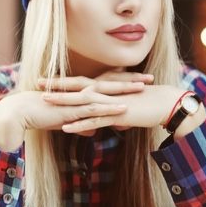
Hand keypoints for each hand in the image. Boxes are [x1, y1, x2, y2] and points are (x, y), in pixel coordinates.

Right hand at [0, 72, 153, 150]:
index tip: (141, 79)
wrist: (20, 113)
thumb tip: (93, 131)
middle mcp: (82, 91)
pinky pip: (95, 109)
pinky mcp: (72, 109)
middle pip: (111, 83)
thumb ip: (82, 124)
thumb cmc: (40, 116)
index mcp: (81, 91)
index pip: (107, 83)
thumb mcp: (66, 121)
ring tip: (144, 89)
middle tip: (151, 78)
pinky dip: (110, 108)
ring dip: (125, 91)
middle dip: (132, 81)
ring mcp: (77, 99)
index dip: (125, 81)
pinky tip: (124, 108)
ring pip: (106, 93)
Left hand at [39, 73, 193, 135]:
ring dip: (63, 102)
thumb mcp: (130, 108)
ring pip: (82, 102)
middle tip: (37, 83)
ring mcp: (111, 102)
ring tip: (45, 102)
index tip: (47, 79)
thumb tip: (114, 121)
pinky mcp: (117, 114)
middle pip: (77, 87)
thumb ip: (119, 113)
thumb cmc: (151, 105)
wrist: (168, 104)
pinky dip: (79, 123)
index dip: (64, 81)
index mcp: (108, 87)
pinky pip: (94, 120)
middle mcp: (107, 91)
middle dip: (57, 86)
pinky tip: (66, 127)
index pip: (82, 82)